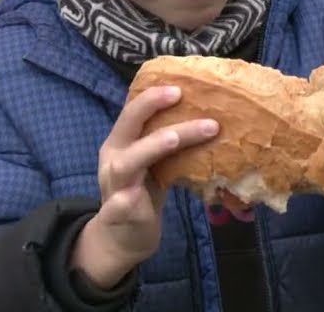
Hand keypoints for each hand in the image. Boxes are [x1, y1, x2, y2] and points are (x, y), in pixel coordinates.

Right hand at [72, 85, 219, 287]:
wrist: (123, 237)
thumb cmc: (144, 191)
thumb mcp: (155, 163)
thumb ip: (170, 142)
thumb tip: (210, 116)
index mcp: (122, 144)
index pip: (133, 113)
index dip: (152, 97)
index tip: (179, 86)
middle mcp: (114, 160)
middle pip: (128, 130)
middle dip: (151, 109)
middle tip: (179, 96)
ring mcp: (113, 187)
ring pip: (125, 165)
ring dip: (151, 148)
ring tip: (174, 138)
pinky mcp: (116, 215)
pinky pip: (117, 207)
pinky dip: (123, 202)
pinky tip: (131, 199)